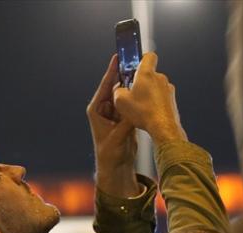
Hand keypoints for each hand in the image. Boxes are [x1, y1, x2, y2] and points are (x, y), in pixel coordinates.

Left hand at [88, 54, 138, 196]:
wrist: (116, 166)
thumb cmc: (110, 154)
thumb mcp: (118, 137)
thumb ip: (126, 122)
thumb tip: (136, 109)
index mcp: (96, 110)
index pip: (105, 86)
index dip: (111, 71)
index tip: (117, 57)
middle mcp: (104, 108)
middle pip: (115, 86)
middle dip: (124, 74)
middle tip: (134, 60)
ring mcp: (114, 111)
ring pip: (124, 93)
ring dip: (132, 84)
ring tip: (142, 71)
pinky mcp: (123, 116)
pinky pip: (131, 102)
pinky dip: (137, 95)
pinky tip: (146, 87)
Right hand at [113, 52, 186, 146]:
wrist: (163, 127)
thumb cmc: (145, 113)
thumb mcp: (120, 101)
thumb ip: (117, 91)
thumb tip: (118, 90)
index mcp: (146, 73)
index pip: (148, 56)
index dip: (141, 58)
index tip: (135, 63)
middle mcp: (160, 78)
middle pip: (150, 73)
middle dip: (141, 80)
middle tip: (132, 90)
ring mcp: (168, 89)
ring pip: (156, 86)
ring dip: (149, 92)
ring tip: (140, 104)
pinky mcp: (172, 100)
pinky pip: (162, 97)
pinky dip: (155, 101)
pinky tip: (148, 111)